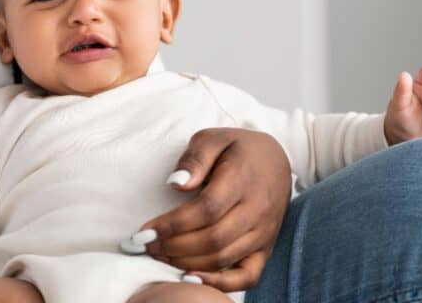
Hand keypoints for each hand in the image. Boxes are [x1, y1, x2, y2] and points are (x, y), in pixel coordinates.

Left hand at [137, 129, 290, 291]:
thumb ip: (195, 158)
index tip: (145, 230)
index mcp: (242, 179)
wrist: (276, 160)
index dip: (173, 224)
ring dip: (186, 262)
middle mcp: (257, 210)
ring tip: (159, 255)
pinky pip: (247, 276)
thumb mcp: (214, 138)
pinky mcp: (266, 248)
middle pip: (213, 239)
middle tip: (146, 245)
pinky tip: (190, 278)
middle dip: (173, 246)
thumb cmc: (238, 148)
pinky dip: (219, 283)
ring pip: (223, 258)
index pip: (206, 209)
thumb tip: (176, 184)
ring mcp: (264, 232)